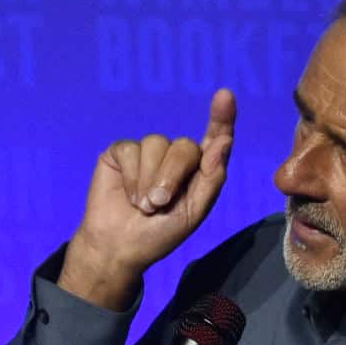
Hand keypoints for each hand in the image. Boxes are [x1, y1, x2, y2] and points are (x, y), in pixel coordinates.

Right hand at [59, 90, 236, 309]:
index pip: (215, 137)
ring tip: (143, 204)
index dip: (221, 117)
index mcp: (199, 169)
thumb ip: (212, 178)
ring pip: (156, 143)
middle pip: (184, 145)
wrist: (120, 247)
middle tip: (159, 205)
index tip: (225, 96)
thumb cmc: (160, 234)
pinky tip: (127, 193)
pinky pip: (131, 148)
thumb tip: (224, 141)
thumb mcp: (194, 212)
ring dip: (149, 179)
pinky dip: (131, 175)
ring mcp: (147, 151)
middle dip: (172, 177)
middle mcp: (175, 155)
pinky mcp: (121, 152)